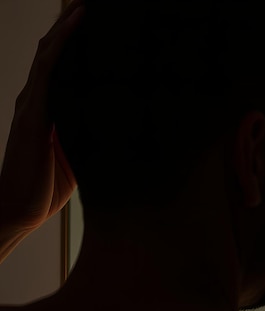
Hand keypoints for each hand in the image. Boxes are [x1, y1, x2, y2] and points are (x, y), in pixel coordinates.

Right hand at [0, 1, 83, 235]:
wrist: (20, 210)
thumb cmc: (47, 185)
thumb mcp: (77, 155)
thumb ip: (88, 135)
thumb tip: (117, 124)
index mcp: (49, 110)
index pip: (62, 69)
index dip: (74, 45)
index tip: (94, 26)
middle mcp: (37, 101)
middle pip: (52, 54)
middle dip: (68, 29)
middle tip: (86, 5)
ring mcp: (32, 106)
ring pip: (47, 56)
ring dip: (64, 29)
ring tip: (80, 6)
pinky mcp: (33, 116)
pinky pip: (45, 72)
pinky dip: (58, 47)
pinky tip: (71, 28)